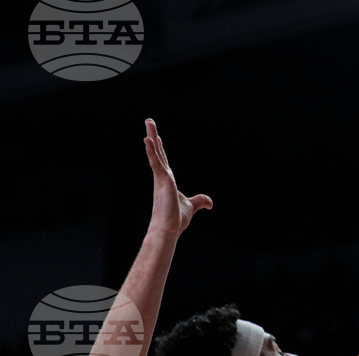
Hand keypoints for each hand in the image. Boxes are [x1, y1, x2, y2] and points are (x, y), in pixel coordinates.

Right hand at [144, 119, 211, 237]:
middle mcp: (162, 177)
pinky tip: (149, 141)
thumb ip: (200, 201)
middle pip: (158, 153)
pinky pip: (156, 163)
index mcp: (167, 181)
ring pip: (156, 154)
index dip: (159, 148)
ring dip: (152, 138)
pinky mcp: (163, 182)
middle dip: (154, 136)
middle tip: (149, 121)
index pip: (163, 160)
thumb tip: (210, 203)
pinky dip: (152, 152)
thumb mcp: (191, 206)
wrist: (168, 230)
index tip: (156, 136)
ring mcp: (161, 179)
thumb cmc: (175, 219)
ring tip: (149, 123)